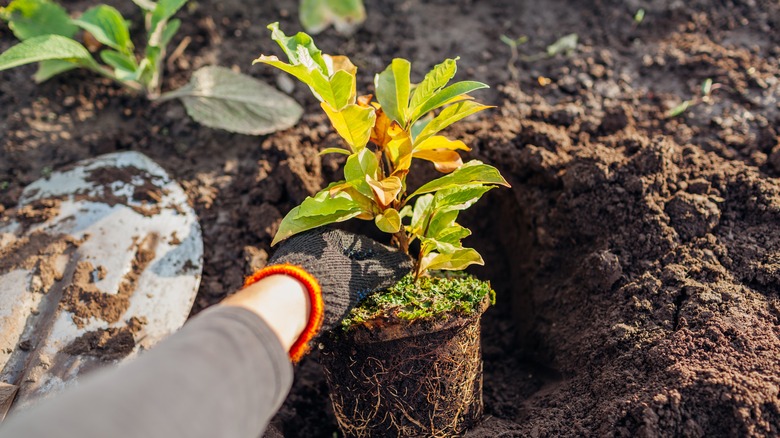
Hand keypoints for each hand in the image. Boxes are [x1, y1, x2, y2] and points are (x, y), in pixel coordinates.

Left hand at [268, 228, 411, 331]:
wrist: (278, 306)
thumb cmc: (325, 286)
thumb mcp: (359, 279)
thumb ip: (383, 270)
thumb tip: (408, 263)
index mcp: (329, 234)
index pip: (364, 245)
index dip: (383, 260)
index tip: (397, 272)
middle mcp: (309, 241)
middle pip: (344, 256)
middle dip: (362, 270)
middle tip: (379, 286)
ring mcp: (293, 259)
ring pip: (328, 268)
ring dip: (343, 280)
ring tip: (357, 296)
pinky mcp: (282, 278)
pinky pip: (313, 280)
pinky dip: (326, 288)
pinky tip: (332, 300)